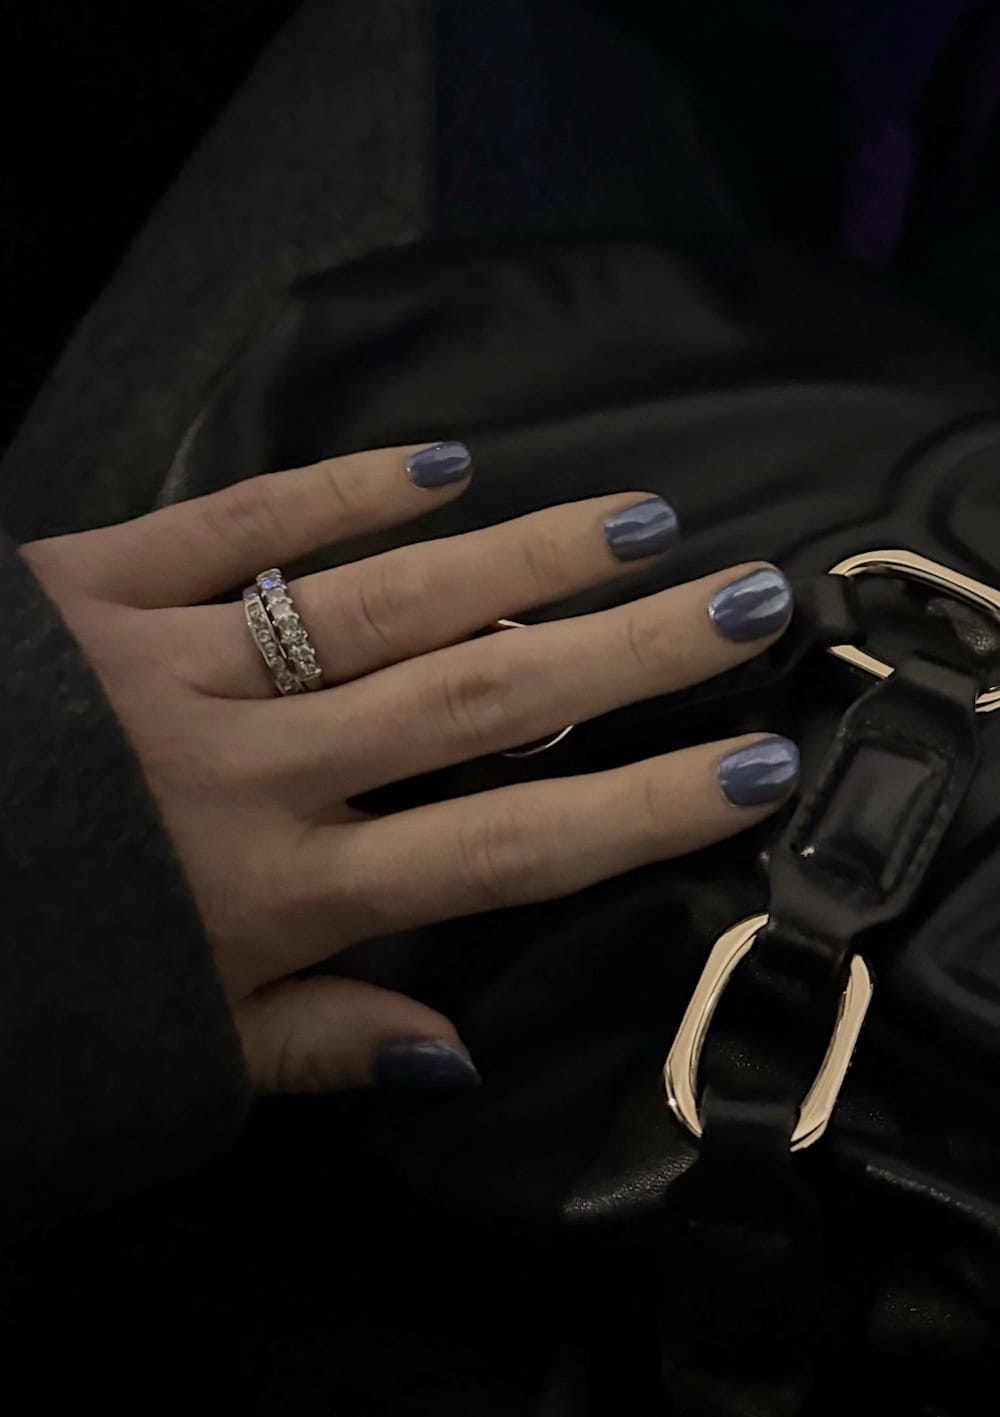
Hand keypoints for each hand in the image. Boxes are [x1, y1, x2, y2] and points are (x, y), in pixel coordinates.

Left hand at [20, 441, 796, 1093]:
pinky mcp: (87, 587)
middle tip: (746, 599)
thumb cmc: (29, 974)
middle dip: (628, 651)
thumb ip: (313, 1045)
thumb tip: (458, 1054)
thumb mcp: (168, 1047)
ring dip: (521, 558)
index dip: (641, 806)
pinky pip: (231, 523)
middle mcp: (250, 772)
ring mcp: (170, 667)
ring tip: (637, 518)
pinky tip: (441, 464)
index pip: (504, 846)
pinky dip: (334, 489)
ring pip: (380, 599)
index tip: (753, 763)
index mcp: (275, 893)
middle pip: (475, 699)